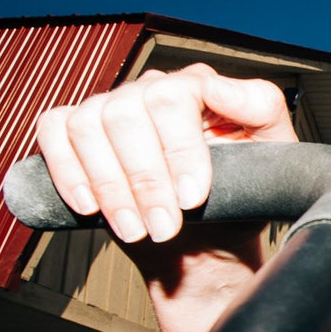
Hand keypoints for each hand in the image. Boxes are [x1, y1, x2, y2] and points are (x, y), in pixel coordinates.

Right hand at [33, 63, 295, 242]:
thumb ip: (262, 113)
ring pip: (90, 125)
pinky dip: (69, 171)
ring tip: (139, 230)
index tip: (193, 198)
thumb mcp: (275, 157)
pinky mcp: (78, 131)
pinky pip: (55, 132)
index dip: (181, 149)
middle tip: (166, 226)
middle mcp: (153, 88)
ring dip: (111, 186)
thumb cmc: (243, 198)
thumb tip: (226, 89)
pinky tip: (91, 207)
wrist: (208, 245)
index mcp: (200, 86)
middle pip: (129, 112)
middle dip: (146, 178)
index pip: (177, 95)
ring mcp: (113, 106)